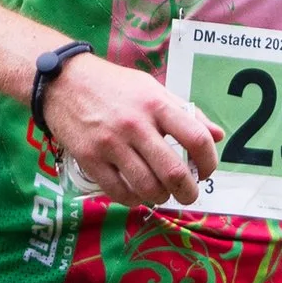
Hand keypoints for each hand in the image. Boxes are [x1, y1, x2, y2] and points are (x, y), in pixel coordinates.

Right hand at [41, 50, 223, 207]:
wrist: (63, 82)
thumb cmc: (114, 86)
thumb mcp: (152, 89)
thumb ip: (185, 112)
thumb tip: (218, 135)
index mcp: (156, 104)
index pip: (196, 138)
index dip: (208, 161)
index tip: (205, 171)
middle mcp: (135, 125)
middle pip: (173, 172)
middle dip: (188, 192)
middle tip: (188, 194)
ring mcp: (110, 143)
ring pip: (147, 187)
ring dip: (161, 198)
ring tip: (161, 193)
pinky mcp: (89, 159)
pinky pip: (118, 192)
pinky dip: (133, 200)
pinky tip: (136, 194)